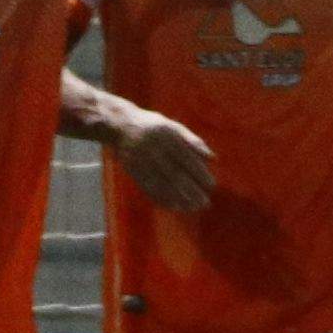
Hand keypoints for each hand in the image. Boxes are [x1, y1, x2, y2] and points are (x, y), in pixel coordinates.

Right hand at [100, 103, 214, 214]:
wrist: (120, 124)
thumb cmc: (154, 126)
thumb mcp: (173, 127)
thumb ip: (193, 141)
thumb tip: (212, 158)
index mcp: (166, 134)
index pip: (186, 157)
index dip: (199, 173)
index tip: (211, 185)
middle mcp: (153, 147)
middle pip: (175, 173)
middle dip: (191, 190)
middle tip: (205, 202)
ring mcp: (141, 159)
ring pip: (162, 183)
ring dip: (179, 198)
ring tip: (192, 208)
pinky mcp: (131, 169)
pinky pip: (148, 187)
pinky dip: (162, 198)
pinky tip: (174, 206)